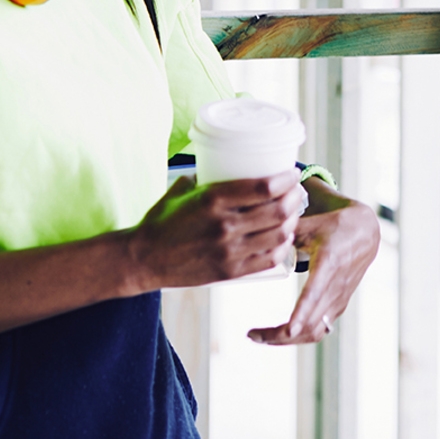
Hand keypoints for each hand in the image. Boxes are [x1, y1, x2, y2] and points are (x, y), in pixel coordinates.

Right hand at [128, 171, 305, 289]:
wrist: (143, 259)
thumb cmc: (161, 221)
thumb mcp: (182, 191)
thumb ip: (206, 180)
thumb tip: (228, 167)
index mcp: (212, 200)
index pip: (263, 188)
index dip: (286, 180)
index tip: (293, 173)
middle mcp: (224, 225)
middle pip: (277, 211)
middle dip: (294, 199)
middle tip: (296, 191)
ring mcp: (228, 251)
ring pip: (277, 235)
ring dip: (291, 222)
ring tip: (292, 213)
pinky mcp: (229, 271)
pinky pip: (267, 259)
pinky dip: (282, 248)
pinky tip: (283, 239)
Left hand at [249, 179, 379, 345]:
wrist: (367, 233)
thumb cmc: (337, 225)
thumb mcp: (312, 223)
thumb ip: (286, 231)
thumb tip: (260, 238)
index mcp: (329, 264)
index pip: (315, 294)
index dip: (301, 315)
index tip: (288, 330)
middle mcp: (336, 287)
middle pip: (310, 324)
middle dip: (279, 335)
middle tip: (252, 335)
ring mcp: (338, 300)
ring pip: (314, 332)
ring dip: (287, 340)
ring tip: (260, 337)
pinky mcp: (338, 305)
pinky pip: (319, 329)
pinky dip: (298, 336)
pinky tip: (279, 334)